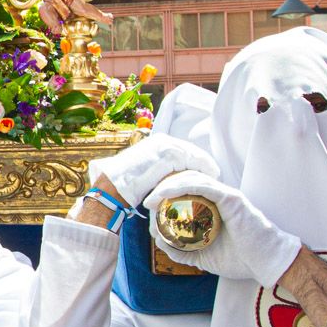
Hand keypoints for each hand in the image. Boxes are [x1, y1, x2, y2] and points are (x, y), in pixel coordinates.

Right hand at [89, 133, 220, 209]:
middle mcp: (162, 140)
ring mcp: (165, 146)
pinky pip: (192, 161)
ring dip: (206, 166)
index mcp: (156, 142)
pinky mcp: (169, 156)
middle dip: (203, 162)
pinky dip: (202, 169)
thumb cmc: (125, 184)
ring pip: (194, 155)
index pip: (183, 148)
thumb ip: (158, 169)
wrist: (112, 186)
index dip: (196, 159)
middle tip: (214, 174)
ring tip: (214, 177)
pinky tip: (209, 178)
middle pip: (191, 150)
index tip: (204, 170)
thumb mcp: (144, 170)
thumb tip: (169, 177)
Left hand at [146, 172, 301, 286]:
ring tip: (152, 199)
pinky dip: (181, 187)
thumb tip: (161, 242)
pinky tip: (165, 194)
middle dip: (163, 188)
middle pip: (185, 182)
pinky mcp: (230, 197)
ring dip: (168, 186)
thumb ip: (183, 251)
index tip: (149, 207)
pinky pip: (202, 186)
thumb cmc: (241, 260)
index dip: (165, 195)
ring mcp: (225, 194)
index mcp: (213, 207)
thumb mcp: (203, 258)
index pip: (185, 192)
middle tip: (147, 201)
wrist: (265, 264)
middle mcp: (218, 196)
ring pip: (191, 180)